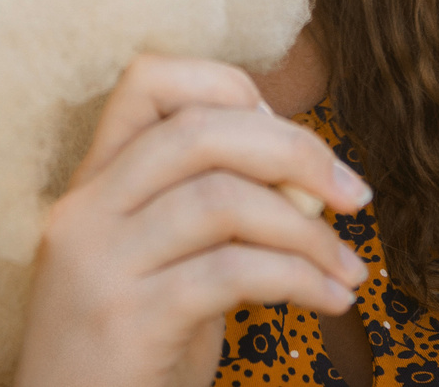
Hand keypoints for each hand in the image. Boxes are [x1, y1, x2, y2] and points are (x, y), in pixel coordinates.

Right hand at [14, 55, 371, 386]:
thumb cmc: (132, 361)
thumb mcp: (163, 272)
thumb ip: (212, 219)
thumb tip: (306, 178)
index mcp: (91, 187)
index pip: (148, 80)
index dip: (229, 87)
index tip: (286, 140)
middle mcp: (85, 213)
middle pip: (200, 130)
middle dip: (295, 151)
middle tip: (352, 194)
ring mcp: (100, 266)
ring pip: (223, 199)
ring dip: (308, 230)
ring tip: (347, 269)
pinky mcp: (129, 321)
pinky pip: (233, 273)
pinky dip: (300, 279)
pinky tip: (330, 301)